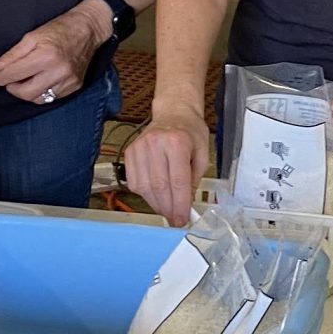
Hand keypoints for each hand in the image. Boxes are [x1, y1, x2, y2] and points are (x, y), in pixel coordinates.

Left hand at [0, 4, 108, 106]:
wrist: (88, 29)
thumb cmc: (59, 29)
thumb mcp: (32, 36)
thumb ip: (11, 55)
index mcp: (46, 56)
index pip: (15, 74)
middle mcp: (58, 71)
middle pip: (26, 93)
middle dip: (12, 88)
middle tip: (8, 80)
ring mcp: (69, 81)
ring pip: (39, 99)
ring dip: (27, 92)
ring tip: (24, 80)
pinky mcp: (75, 86)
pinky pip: (52, 97)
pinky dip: (42, 92)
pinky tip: (40, 81)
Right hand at [122, 102, 212, 226]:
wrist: (173, 113)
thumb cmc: (190, 132)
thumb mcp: (202, 154)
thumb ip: (194, 180)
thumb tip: (186, 205)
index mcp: (177, 142)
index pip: (177, 181)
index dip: (179, 205)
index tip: (182, 220)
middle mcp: (156, 143)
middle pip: (159, 187)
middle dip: (168, 209)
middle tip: (174, 220)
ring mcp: (139, 147)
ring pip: (144, 187)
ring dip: (156, 204)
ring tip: (166, 209)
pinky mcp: (130, 152)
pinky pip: (134, 182)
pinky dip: (144, 195)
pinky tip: (155, 196)